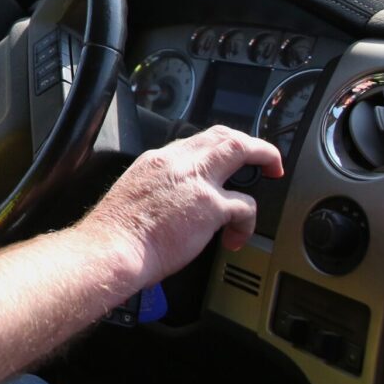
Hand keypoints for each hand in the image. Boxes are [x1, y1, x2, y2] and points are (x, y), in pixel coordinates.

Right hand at [80, 125, 283, 287]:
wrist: (112, 247)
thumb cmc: (118, 233)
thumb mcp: (135, 194)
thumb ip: (159, 188)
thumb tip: (178, 201)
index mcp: (156, 160)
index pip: (196, 141)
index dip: (219, 148)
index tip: (228, 159)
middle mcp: (177, 162)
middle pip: (224, 136)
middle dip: (252, 144)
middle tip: (266, 159)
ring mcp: (196, 181)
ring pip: (241, 151)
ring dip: (264, 162)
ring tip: (271, 177)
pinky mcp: (211, 207)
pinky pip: (246, 206)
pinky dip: (248, 222)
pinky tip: (236, 237)